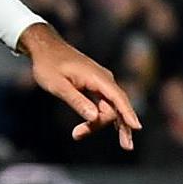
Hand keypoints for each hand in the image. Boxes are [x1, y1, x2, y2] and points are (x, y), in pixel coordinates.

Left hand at [18, 23, 141, 149]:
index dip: (128, 114)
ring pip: (108, 108)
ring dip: (96, 123)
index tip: (136, 128)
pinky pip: (103, 104)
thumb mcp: (58, 85)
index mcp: (98, 77)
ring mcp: (102, 83)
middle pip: (113, 108)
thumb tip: (94, 117)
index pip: (118, 98)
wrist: (46, 48)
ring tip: (76, 134)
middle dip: (99, 124)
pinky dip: (97, 116)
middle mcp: (105, 80)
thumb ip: (76, 101)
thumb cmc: (49, 65)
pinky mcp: (96, 86)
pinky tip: (94, 127)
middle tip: (76, 135)